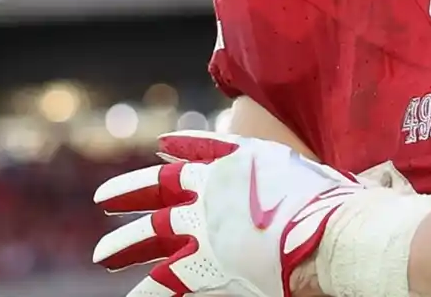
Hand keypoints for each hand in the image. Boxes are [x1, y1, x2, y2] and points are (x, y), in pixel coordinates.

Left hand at [94, 131, 359, 296]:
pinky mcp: (202, 268)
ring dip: (123, 245)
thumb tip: (312, 168)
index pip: (198, 149)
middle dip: (129, 194)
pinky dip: (146, 290)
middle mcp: (211, 190)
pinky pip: (163, 284)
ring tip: (101, 256)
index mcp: (236, 162)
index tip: (160, 148)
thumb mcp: (305, 170)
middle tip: (102, 200)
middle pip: (159, 189)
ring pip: (150, 235)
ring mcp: (203, 229)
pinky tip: (131, 296)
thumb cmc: (330, 203)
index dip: (179, 148)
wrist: (325, 233)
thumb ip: (289, 169)